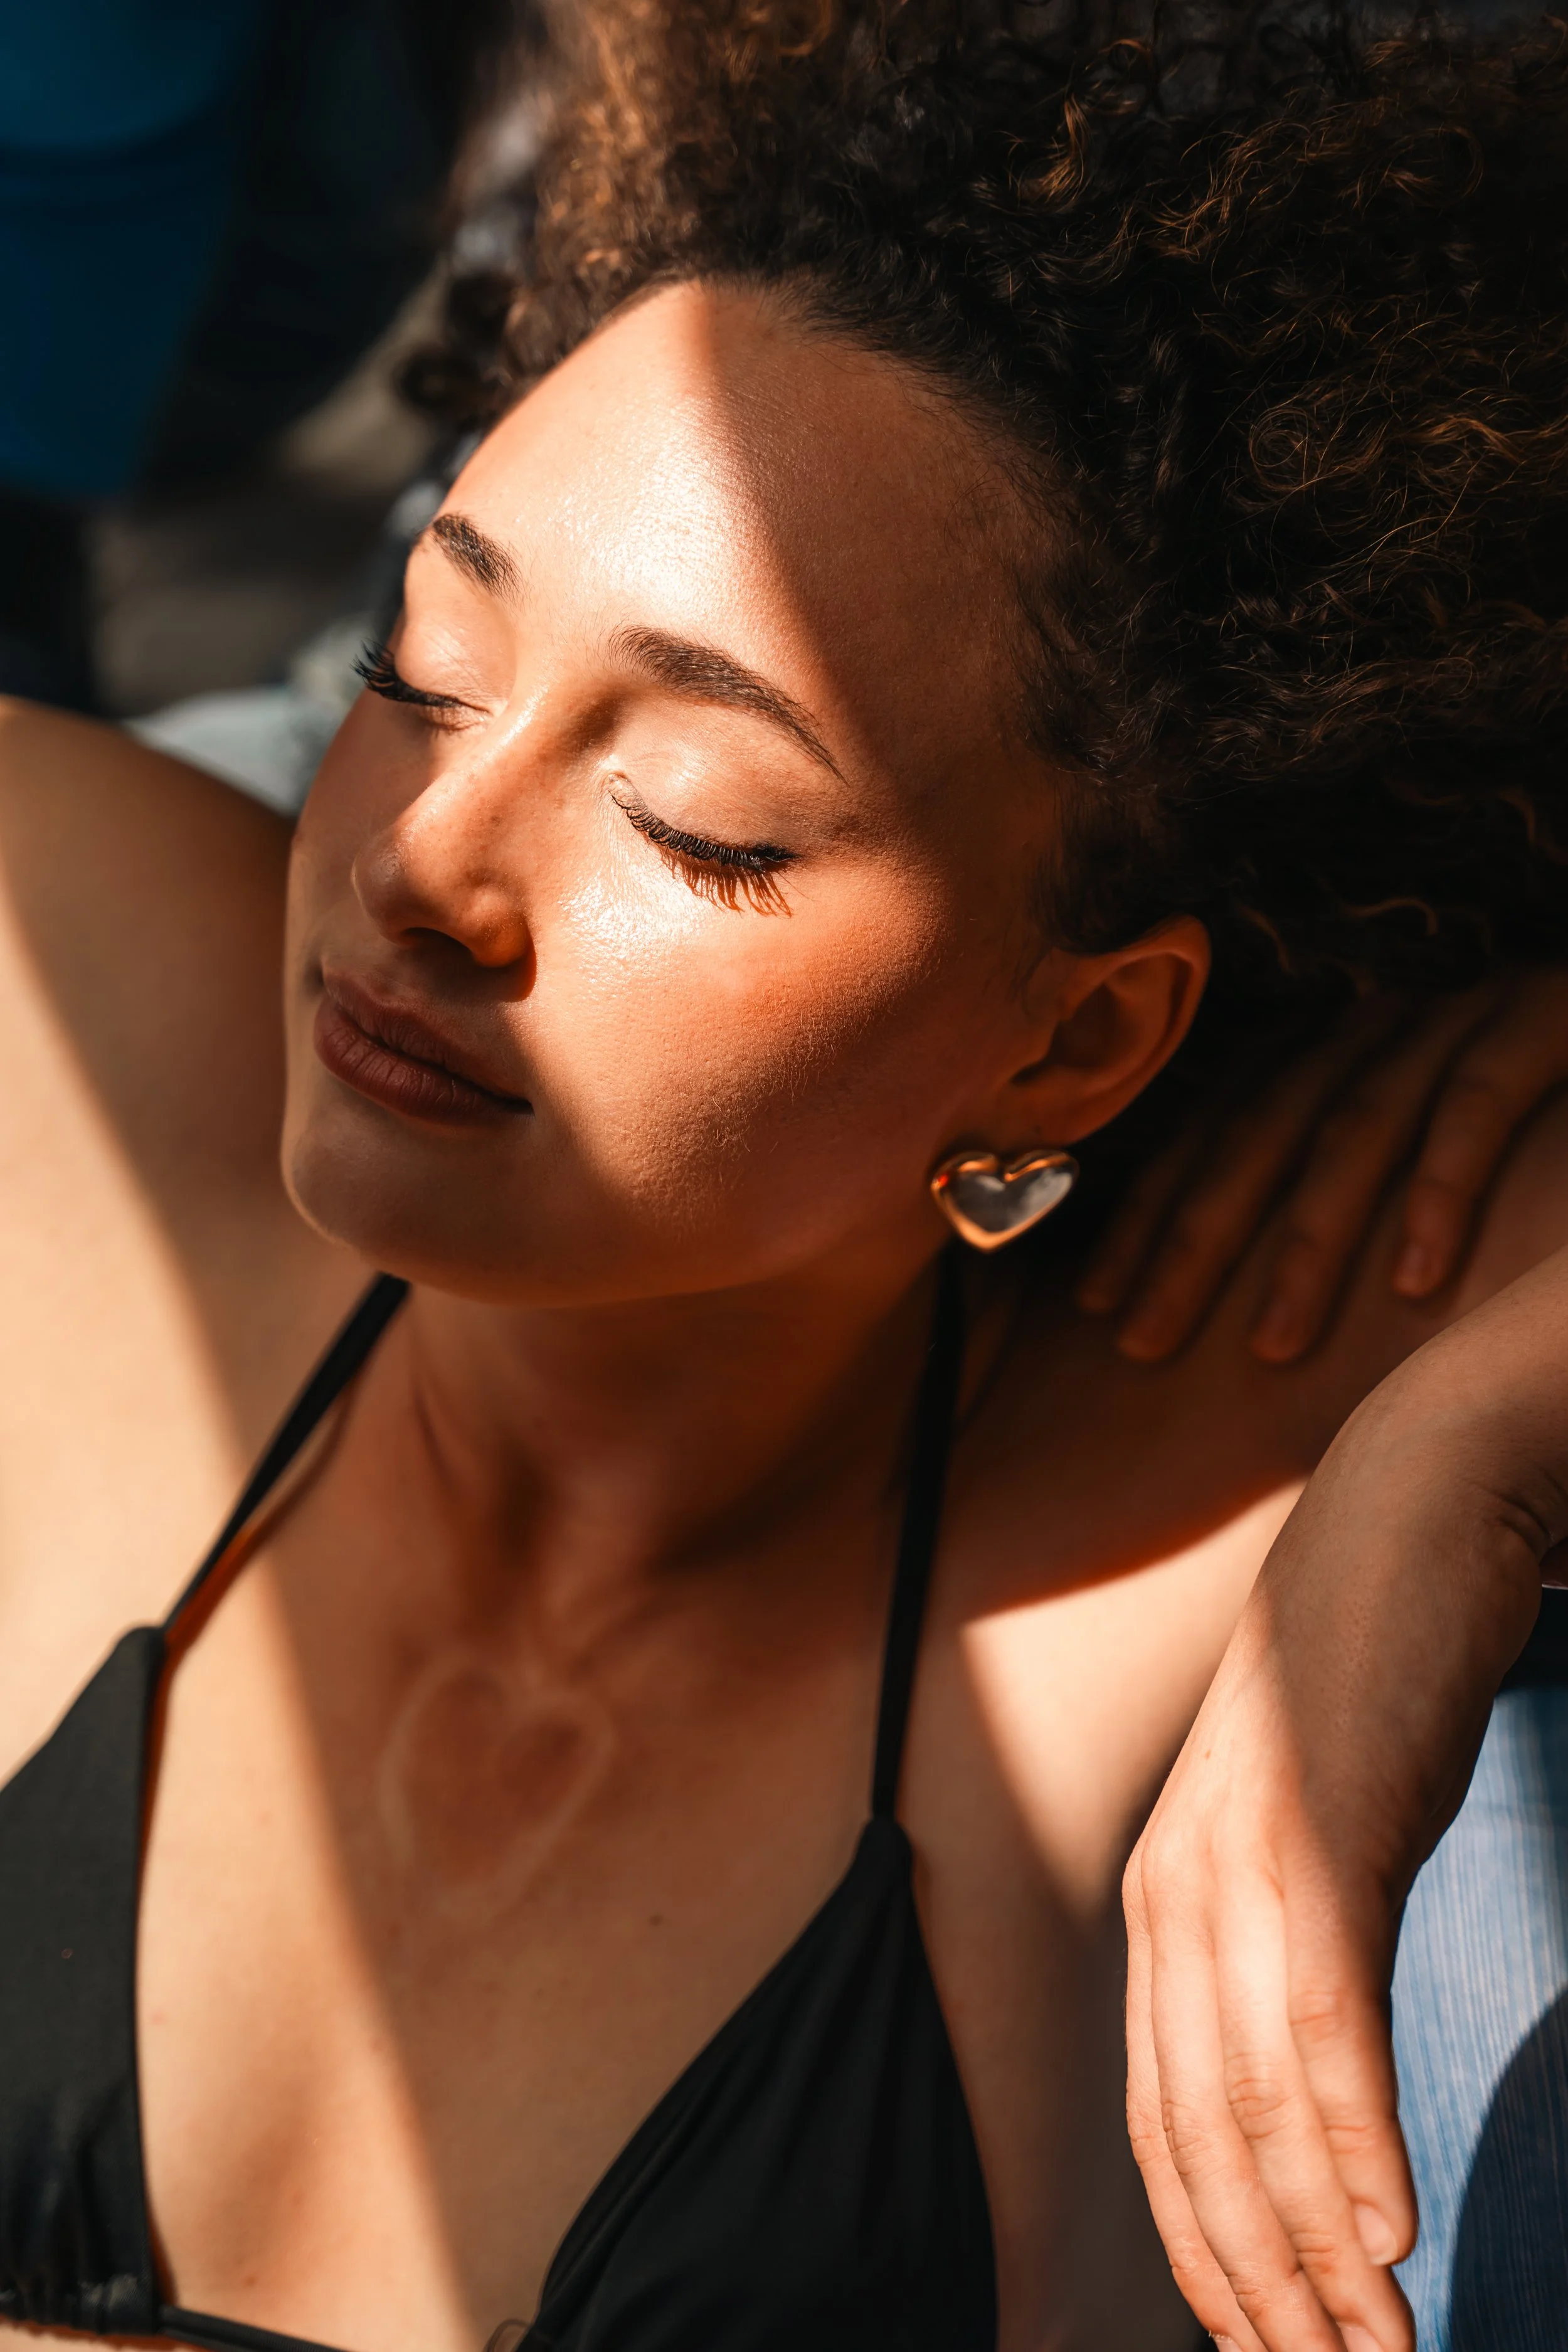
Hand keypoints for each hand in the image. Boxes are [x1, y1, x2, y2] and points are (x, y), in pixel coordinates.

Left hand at [1077, 970, 1567, 1363]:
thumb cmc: (1524, 1124)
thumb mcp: (1404, 1152)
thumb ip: (1328, 1201)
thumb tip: (1238, 1299)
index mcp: (1328, 1047)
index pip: (1210, 1130)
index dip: (1146, 1215)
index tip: (1094, 1304)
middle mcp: (1376, 1021)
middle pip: (1259, 1132)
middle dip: (1191, 1242)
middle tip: (1141, 1342)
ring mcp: (1458, 1012)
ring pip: (1355, 1126)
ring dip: (1307, 1242)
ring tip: (1268, 1346)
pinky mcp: (1543, 1016)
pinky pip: (1479, 1100)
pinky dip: (1441, 1189)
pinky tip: (1415, 1282)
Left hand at [1123, 1253, 1567, 2351]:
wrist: (1410, 1518)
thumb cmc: (1368, 1687)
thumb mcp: (1316, 1832)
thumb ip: (1295, 1944)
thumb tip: (1310, 2076)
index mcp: (1164, 1905)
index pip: (1166, 2123)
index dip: (1210, 2255)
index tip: (1271, 2351)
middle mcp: (1176, 1890)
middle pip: (1204, 2134)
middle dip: (1264, 2280)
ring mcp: (1238, 1852)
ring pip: (1259, 2092)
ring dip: (1316, 2239)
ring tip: (1374, 2347)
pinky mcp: (1318, 1820)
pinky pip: (1324, 2010)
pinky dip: (1353, 2130)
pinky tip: (1392, 2226)